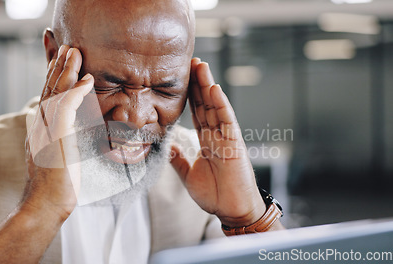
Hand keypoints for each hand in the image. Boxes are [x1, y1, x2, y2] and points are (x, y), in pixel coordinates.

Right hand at [24, 45, 93, 220]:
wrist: (45, 205)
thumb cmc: (55, 186)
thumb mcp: (55, 157)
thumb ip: (58, 140)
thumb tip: (67, 132)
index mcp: (40, 129)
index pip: (47, 96)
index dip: (53, 76)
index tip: (61, 60)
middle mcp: (39, 125)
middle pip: (48, 88)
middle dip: (57, 65)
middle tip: (67, 47)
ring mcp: (45, 130)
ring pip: (55, 92)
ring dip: (66, 70)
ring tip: (75, 51)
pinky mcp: (56, 136)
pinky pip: (65, 106)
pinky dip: (76, 90)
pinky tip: (86, 79)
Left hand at [170, 58, 266, 226]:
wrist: (231, 211)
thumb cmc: (214, 194)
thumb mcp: (188, 173)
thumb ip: (177, 157)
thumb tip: (164, 145)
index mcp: (207, 140)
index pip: (197, 112)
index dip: (190, 95)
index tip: (181, 77)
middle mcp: (217, 134)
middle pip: (205, 103)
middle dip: (198, 82)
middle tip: (190, 61)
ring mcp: (227, 137)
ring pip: (216, 106)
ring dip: (208, 85)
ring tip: (201, 66)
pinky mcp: (235, 143)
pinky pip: (227, 120)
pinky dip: (221, 104)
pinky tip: (214, 89)